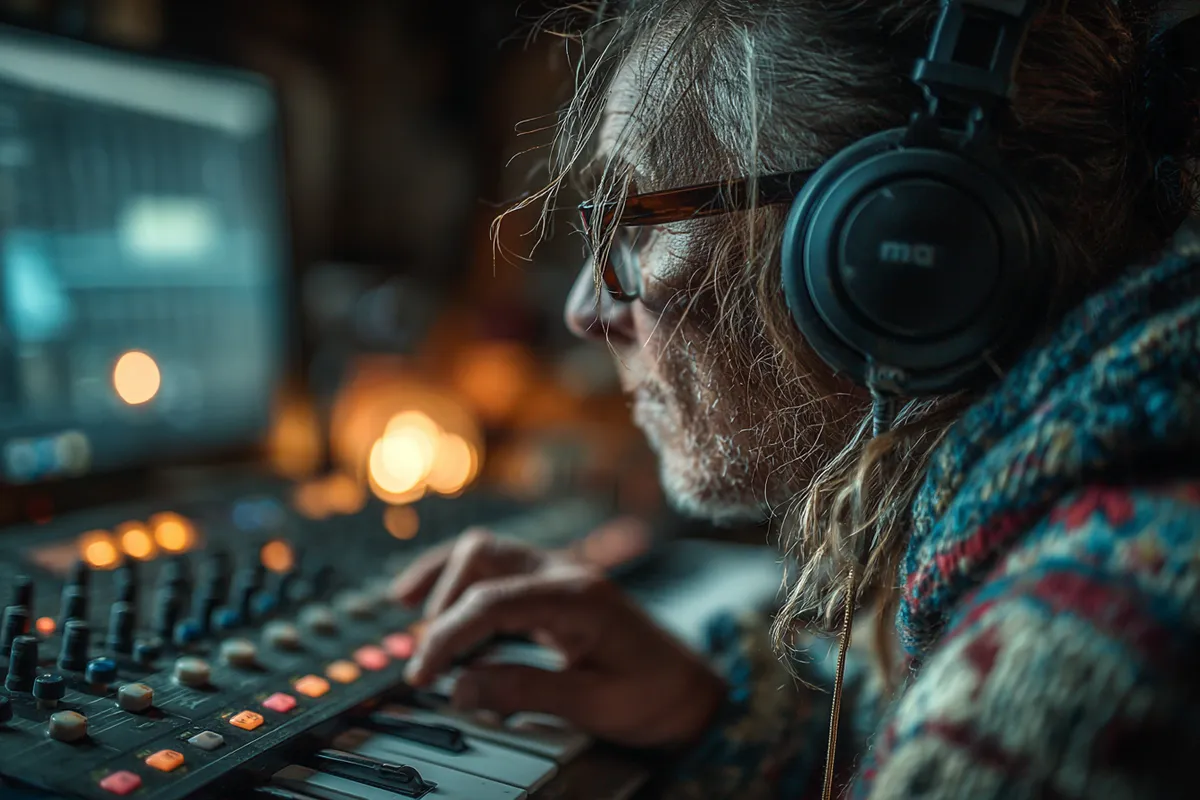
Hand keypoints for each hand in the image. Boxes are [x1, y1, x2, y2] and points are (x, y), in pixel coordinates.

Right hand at [389, 527, 726, 747]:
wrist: (693, 690)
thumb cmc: (654, 696)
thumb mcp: (593, 704)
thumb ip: (524, 691)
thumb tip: (459, 688)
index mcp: (578, 597)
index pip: (492, 601)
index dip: (447, 636)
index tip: (420, 675)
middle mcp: (567, 573)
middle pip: (483, 556)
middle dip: (442, 603)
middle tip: (424, 662)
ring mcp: (560, 574)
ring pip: (487, 552)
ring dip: (445, 580)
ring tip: (408, 615)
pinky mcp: (553, 588)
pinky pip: (498, 569)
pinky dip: (461, 583)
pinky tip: (436, 603)